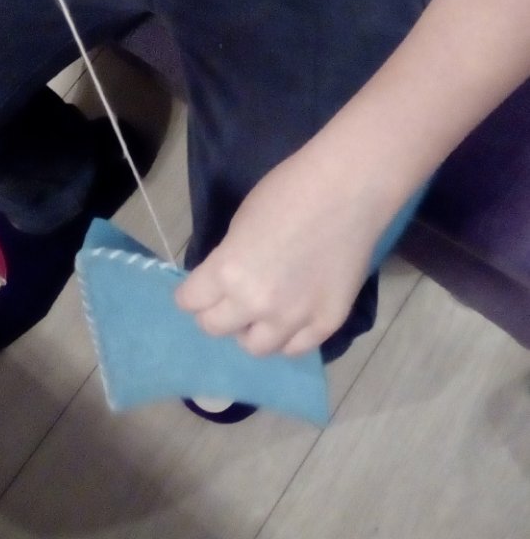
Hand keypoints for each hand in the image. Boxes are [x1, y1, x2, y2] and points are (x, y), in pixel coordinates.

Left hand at [175, 146, 388, 356]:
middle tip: (227, 299)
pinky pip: (295, 349)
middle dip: (215, 312)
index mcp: (229, 272)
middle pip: (215, 328)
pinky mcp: (327, 324)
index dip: (191, 293)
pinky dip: (287, 336)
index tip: (198, 289)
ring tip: (261, 311)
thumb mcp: (241, 222)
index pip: (191, 302)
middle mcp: (256, 304)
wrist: (347, 190)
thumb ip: (229, 260)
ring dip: (251, 329)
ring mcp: (294, 319)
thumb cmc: (288, 190)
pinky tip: (290, 317)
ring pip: (255, 348)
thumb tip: (225, 283)